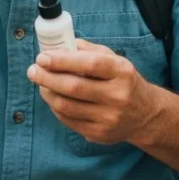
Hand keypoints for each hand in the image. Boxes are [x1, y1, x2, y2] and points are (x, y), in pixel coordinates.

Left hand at [26, 39, 159, 145]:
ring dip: (48, 93)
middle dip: (47, 77)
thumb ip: (89, 50)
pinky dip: (56, 108)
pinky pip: (68, 120)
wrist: (145, 115)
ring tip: (41, 83)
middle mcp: (118, 96)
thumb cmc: (124, 81)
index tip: (42, 57)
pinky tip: (53, 98)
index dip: (62, 60)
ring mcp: (109, 118)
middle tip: (33, 70)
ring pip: (67, 106)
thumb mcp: (115, 60)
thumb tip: (60, 45)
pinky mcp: (100, 134)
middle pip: (74, 87)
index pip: (90, 64)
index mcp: (122, 72)